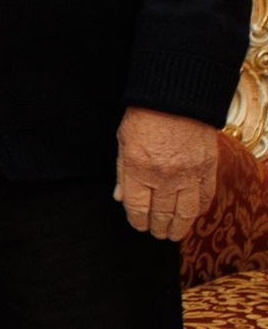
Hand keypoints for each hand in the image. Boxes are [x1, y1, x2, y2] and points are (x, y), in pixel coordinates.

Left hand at [116, 105, 217, 244]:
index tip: (139, 225)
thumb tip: (120, 199)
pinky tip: (192, 214)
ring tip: (173, 233)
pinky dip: (198, 210)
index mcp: (138, 169)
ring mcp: (189, 173)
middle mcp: (164, 176)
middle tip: (157, 233)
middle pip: (162, 215)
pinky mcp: (207, 168)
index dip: (138, 222)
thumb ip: (122, 173)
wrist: (177, 96)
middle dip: (158, 228)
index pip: (138, 208)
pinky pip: (205, 198)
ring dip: (179, 227)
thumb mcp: (123, 142)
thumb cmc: (146, 116)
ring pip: (185, 213)